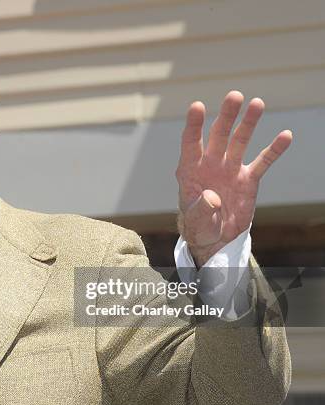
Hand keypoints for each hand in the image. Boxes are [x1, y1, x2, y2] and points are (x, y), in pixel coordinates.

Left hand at [176, 90, 292, 266]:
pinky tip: (285, 135)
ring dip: (248, 123)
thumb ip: (201, 208)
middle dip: (226, 116)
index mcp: (190, 170)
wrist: (214, 237)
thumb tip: (212, 197)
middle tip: (235, 96)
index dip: (194, 125)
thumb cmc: (198, 225)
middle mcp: (210, 163)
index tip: (197, 106)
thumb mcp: (196, 221)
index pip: (191, 143)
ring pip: (239, 141)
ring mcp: (230, 169)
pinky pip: (262, 161)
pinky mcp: (248, 179)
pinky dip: (274, 149)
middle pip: (218, 135)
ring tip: (257, 103)